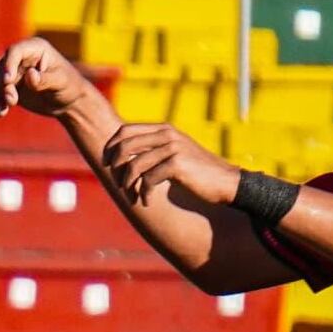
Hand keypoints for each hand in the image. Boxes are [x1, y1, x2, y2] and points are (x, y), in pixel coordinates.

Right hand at [0, 37, 102, 120]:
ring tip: (1, 112)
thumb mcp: (61, 83)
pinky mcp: (8, 85)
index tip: (8, 81)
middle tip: (12, 102)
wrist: (68, 102)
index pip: (15, 51)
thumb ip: (46, 79)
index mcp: (36, 48)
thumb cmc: (69, 87)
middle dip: (3, 86)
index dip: (9, 64)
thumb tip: (30, 75)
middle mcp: (21, 57)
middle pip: (2, 67)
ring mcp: (13, 71)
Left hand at [101, 122, 241, 208]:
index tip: (106, 163)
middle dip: (115, 167)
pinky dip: (144, 194)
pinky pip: (148, 179)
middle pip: (125, 146)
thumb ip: (155, 149)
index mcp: (164, 129)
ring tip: (133, 196)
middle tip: (118, 184)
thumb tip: (126, 156)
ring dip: (129, 185)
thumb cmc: (198, 172)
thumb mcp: (175, 154)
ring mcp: (172, 148)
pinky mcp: (177, 165)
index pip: (126, 130)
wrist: (225, 182)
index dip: (111, 146)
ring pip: (134, 165)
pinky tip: (147, 202)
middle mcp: (167, 134)